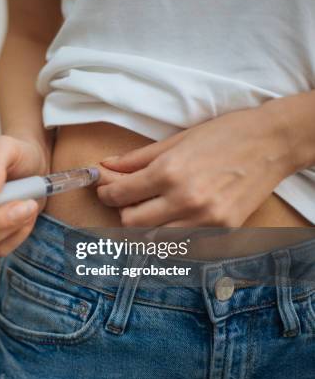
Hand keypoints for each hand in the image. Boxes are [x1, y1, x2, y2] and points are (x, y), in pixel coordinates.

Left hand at [96, 107, 295, 226]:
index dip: (105, 192)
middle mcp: (185, 200)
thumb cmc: (224, 134)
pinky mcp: (222, 231)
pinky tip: (173, 219)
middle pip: (131, 222)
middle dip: (122, 210)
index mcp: (169, 173)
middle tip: (127, 198)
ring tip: (151, 208)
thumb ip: (137, 158)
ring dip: (145, 225)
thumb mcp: (176, 139)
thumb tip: (106, 166)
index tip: (105, 189)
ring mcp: (205, 220)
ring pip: (153, 239)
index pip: (119, 195)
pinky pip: (183, 243)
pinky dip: (171, 235)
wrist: (273, 142)